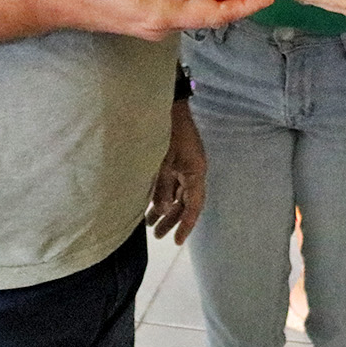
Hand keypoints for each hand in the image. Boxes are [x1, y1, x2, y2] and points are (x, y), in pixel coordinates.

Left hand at [146, 100, 206, 243]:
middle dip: (172, 220)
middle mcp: (194, 171)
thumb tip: (165, 210)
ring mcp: (187, 165)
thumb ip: (164, 186)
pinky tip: (150, 204)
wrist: (170, 104)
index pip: (194, 205)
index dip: (186, 225)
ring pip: (179, 194)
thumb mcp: (162, 161)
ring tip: (150, 225)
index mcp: (195, 172)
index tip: (176, 242)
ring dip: (166, 209)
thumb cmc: (167, 131)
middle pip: (186, 202)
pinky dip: (164, 195)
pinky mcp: (178, 159)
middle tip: (158, 236)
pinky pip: (173, 184)